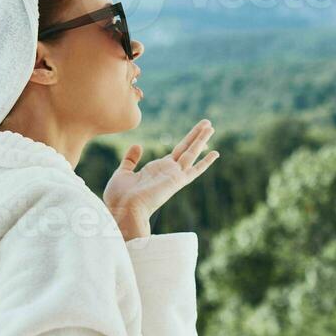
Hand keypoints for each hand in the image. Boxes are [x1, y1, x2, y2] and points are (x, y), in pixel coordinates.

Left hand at [103, 120, 217, 231]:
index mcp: (156, 170)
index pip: (175, 153)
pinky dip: (205, 162)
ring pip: (191, 153)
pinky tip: (216, 153)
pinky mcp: (176, 181)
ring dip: (201, 139)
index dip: (185, 143)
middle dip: (196, 136)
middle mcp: (167, 172)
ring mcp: (173, 176)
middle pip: (186, 149)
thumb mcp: (123, 173)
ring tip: (211, 125)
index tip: (195, 134)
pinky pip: (194, 169)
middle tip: (208, 123)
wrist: (121, 211)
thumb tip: (138, 145)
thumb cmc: (119, 198)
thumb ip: (131, 159)